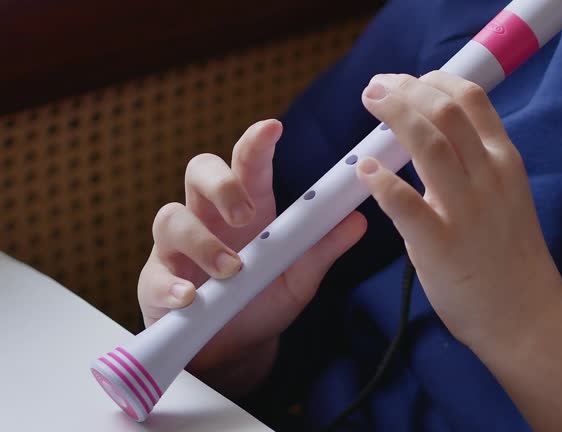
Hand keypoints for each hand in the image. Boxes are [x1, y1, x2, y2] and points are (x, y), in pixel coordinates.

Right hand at [137, 120, 366, 397]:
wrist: (236, 348)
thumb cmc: (264, 299)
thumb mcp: (299, 277)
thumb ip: (321, 249)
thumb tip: (357, 220)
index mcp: (246, 208)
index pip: (246, 164)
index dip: (255, 143)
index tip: (273, 127)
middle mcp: (207, 218)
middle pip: (198, 172)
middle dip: (221, 184)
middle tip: (247, 214)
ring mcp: (177, 249)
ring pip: (171, 218)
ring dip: (202, 242)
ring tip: (232, 270)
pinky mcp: (156, 284)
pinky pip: (155, 275)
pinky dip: (172, 284)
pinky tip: (191, 298)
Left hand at [356, 72, 561, 349]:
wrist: (525, 316)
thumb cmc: (508, 256)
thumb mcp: (503, 196)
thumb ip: (471, 165)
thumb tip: (424, 137)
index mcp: (505, 162)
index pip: (470, 99)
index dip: (433, 80)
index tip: (408, 80)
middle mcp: (489, 177)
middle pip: (444, 111)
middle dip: (405, 89)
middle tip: (377, 87)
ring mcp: (466, 210)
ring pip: (428, 143)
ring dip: (394, 114)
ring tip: (370, 102)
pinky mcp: (441, 245)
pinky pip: (407, 204)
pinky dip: (382, 181)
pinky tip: (366, 168)